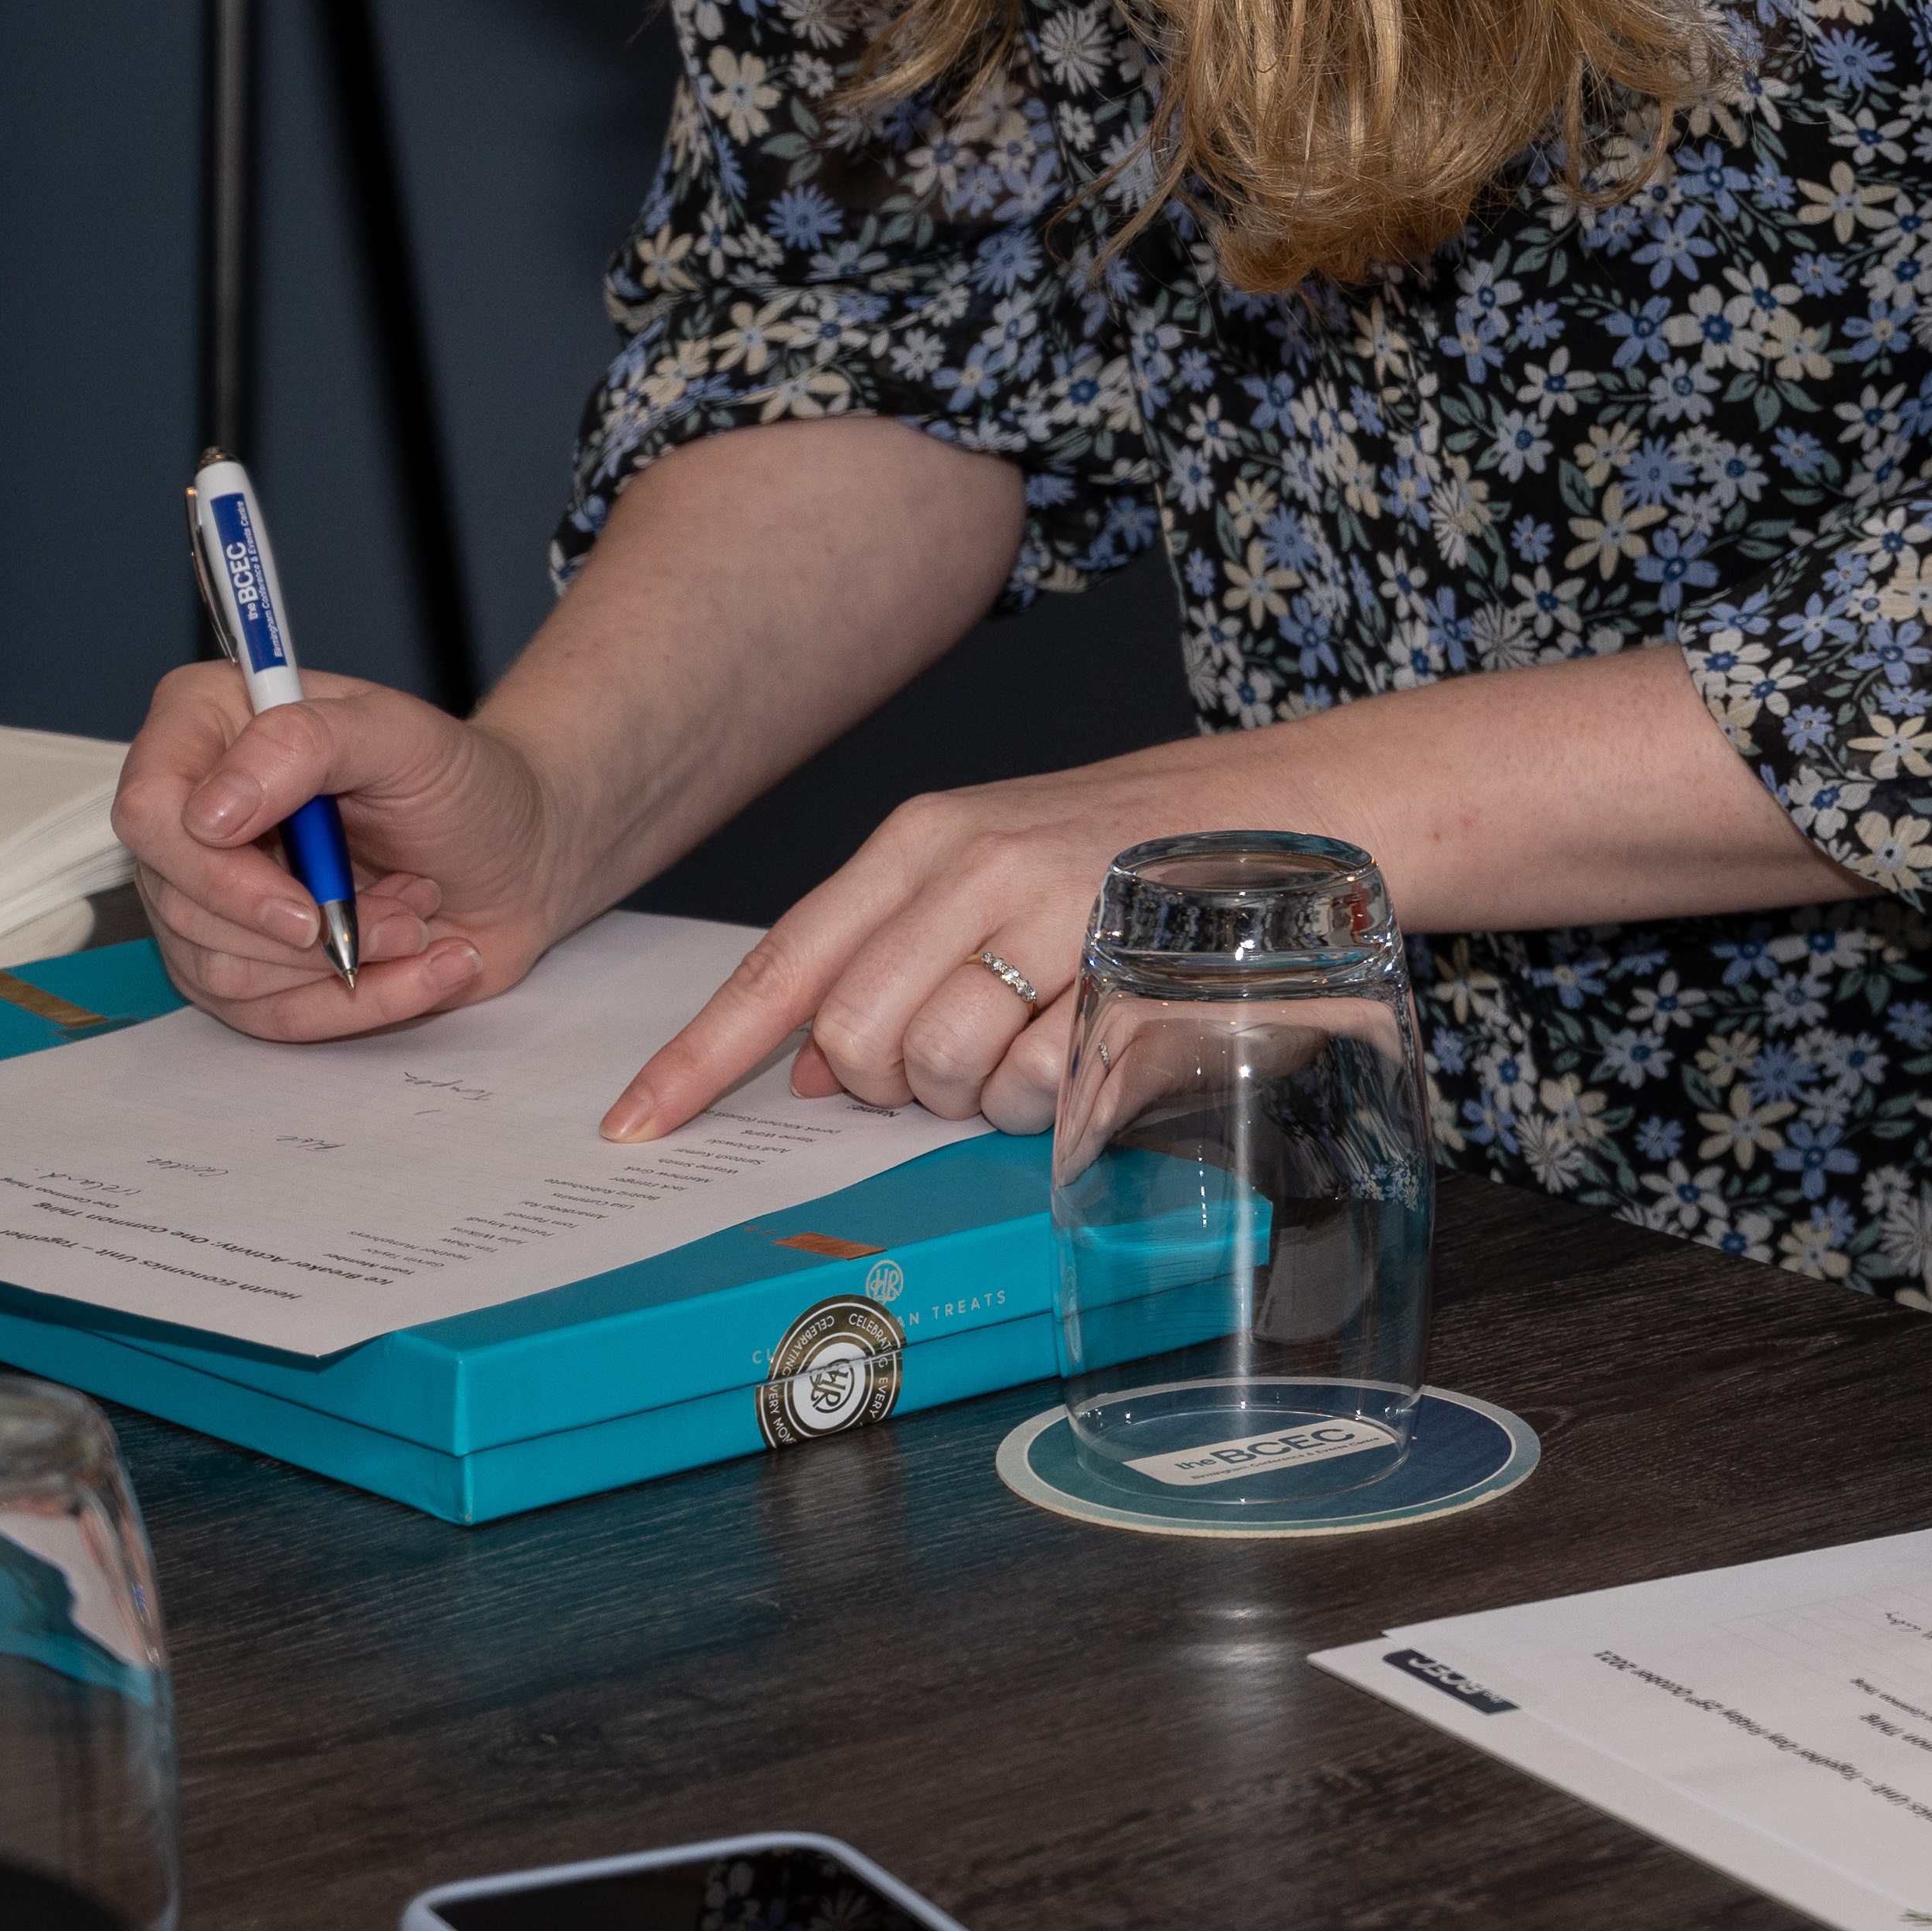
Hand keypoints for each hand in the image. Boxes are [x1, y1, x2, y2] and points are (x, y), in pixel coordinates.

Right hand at [114, 657, 580, 1040]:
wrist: (517, 856)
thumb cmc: (462, 784)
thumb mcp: (406, 736)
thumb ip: (308, 742)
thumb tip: (210, 811)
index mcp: (210, 728)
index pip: (149, 810)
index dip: (214, 869)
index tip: (303, 900)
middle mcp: (191, 814)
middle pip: (182, 902)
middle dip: (311, 922)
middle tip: (410, 899)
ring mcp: (206, 896)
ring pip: (221, 968)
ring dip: (344, 959)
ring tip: (420, 916)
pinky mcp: (241, 964)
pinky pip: (266, 1016)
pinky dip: (358, 1002)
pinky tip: (425, 963)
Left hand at [598, 731, 1351, 1146]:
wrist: (1297, 807)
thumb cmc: (1137, 853)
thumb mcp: (995, 872)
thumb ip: (895, 955)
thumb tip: (811, 1066)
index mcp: (923, 838)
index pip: (781, 961)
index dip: (700, 1056)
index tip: (634, 1124)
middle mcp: (970, 860)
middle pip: (855, 1037)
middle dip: (894, 1088)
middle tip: (960, 1067)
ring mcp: (1047, 904)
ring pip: (941, 1067)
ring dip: (982, 1096)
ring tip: (1040, 1049)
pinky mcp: (1116, 956)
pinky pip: (1038, 1076)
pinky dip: (1053, 1093)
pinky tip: (1089, 1046)